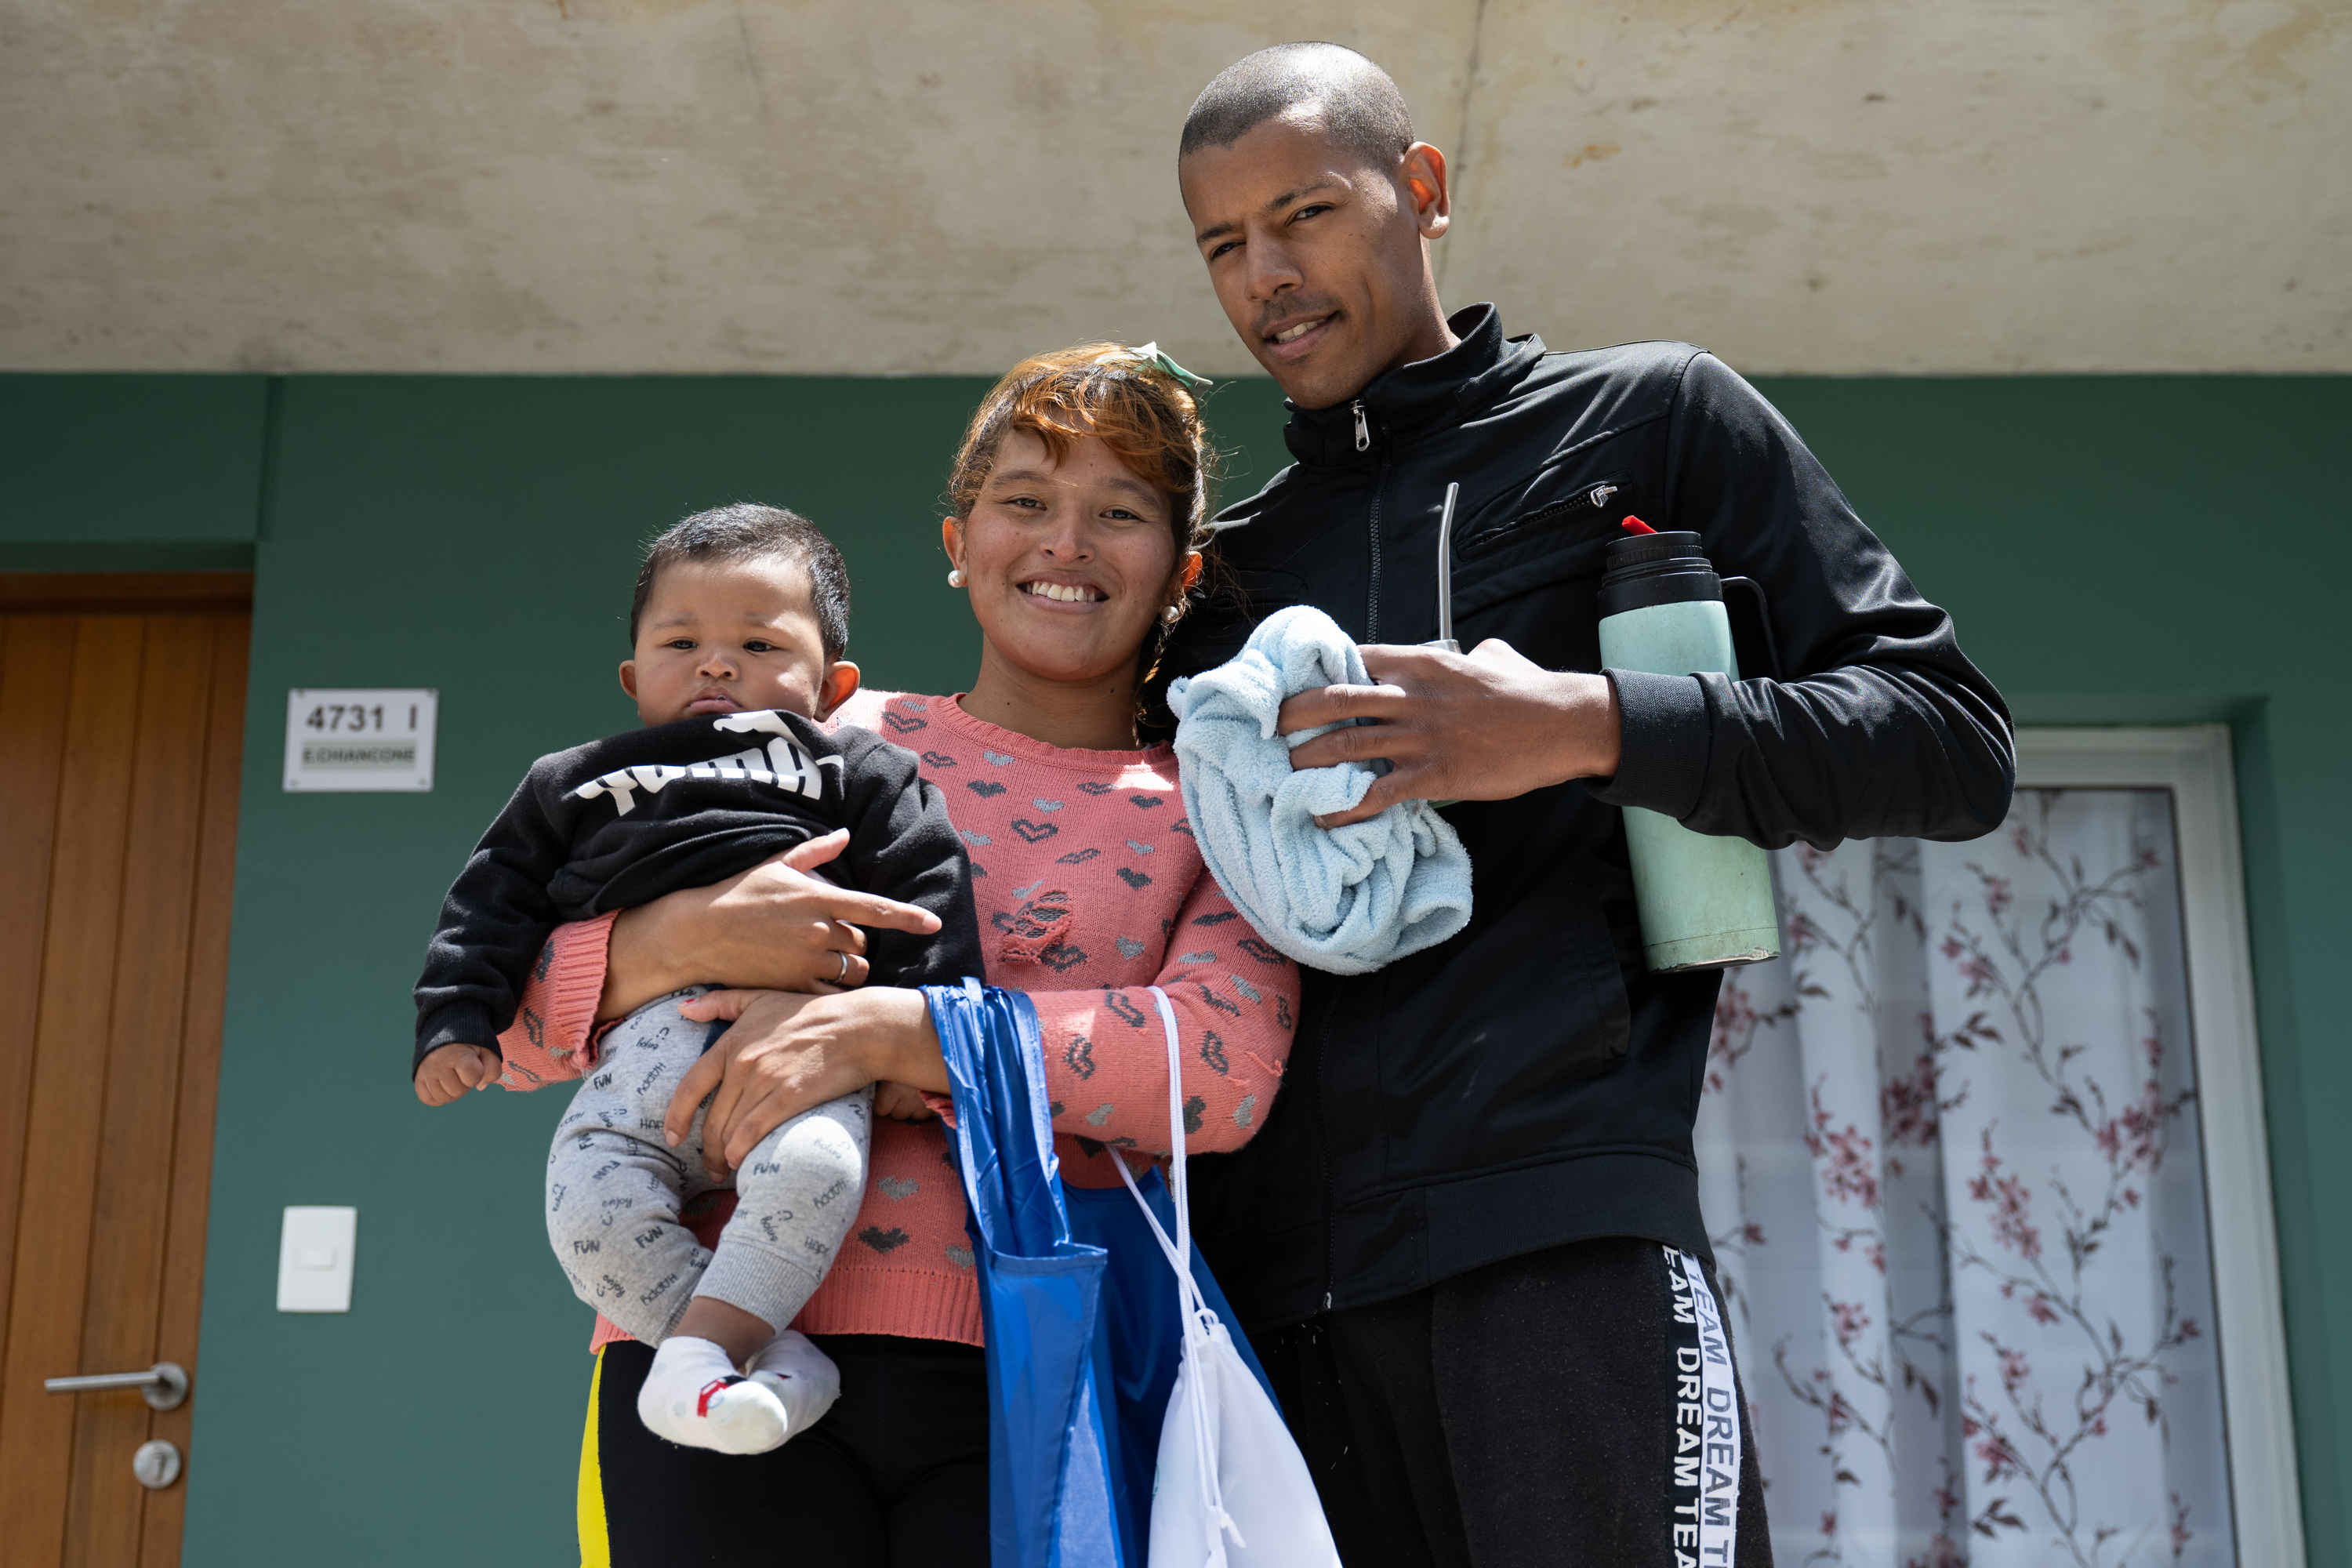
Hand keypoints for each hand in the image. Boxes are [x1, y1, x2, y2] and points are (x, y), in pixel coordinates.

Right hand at [415, 1042, 501, 1105]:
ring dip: (452, 1091)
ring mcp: (426, 1071)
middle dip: (464, 1084)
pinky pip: (428, 1099)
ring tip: (453, 1076)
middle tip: (462, 1070)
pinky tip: (443, 1085)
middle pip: (457, 1091)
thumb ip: (492, 1069)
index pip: (472, 1077)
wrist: (447, 1032)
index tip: (475, 1065)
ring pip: (442, 1098)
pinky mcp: (418, 1077)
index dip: (477, 1075)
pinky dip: (437, 1097)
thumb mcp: (487, 1051)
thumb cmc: (470, 1045)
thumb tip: (480, 1087)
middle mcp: (439, 1063)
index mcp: (458, 1054)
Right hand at [599, 830, 942, 1020]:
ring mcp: (806, 960)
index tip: (935, 924)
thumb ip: (816, 852)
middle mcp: (818, 930)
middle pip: (862, 943)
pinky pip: (829, 991)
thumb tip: (844, 834)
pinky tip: (813, 980)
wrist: (697, 932)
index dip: (908, 917)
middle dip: (853, 942)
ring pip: (851, 969)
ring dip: (846, 966)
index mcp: (818, 898)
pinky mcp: (792, 985)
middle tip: (824, 937)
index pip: (875, 908)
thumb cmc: (736, 893)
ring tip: (819, 958)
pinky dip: (829, 988)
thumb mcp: (775, 866)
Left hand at [667, 986, 946, 1176]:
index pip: (690, 1087)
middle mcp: (743, 1063)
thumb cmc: (811, 1013)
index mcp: (732, 1043)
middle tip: (711, 1165)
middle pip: (712, 1119)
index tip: (673, 1137)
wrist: (858, 1027)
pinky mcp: (790, 1096)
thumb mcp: (762, 998)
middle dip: (707, 1149)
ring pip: (730, 1129)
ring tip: (728, 1168)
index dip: (676, 1117)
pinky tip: (742, 1161)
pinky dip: (742, 1151)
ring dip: (724, 1156)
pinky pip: (754, 1131)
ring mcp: (766, 1080)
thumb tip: (682, 1009)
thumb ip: (721, 1003)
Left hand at [1276, 639, 1622, 827]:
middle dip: (1293, 713)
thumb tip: (1459, 654)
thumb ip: (1460, 656)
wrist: (1562, 724)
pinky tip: (1323, 817)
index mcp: (1421, 662)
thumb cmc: (1528, 689)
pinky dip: (1345, 806)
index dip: (1318, 670)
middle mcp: (1413, 696)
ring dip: (1307, 759)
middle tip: (1266, 727)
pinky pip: (1378, 793)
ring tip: (1280, 772)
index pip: (1354, 658)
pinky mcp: (1435, 775)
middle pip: (1335, 698)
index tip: (1292, 684)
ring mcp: (1421, 737)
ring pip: (1347, 744)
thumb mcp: (1489, 656)